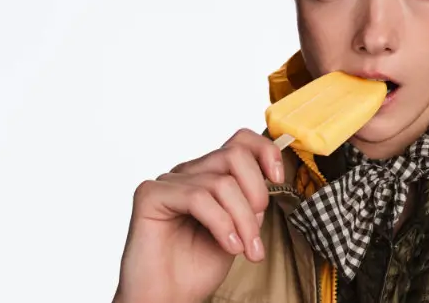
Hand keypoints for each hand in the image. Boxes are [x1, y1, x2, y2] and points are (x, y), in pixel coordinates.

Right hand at [113, 129, 283, 302]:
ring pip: (221, 182)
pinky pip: (198, 198)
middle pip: (234, 155)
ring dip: (243, 220)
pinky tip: (229, 245)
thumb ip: (251, 201)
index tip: (278, 178)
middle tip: (256, 231)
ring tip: (246, 249)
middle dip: (256, 193)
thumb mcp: (240, 228)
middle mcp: (188, 173)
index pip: (240, 141)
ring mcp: (168, 182)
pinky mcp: (150, 195)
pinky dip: (221, 223)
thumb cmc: (198, 267)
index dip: (265, 151)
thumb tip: (270, 176)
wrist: (167, 298)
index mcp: (209, 175)